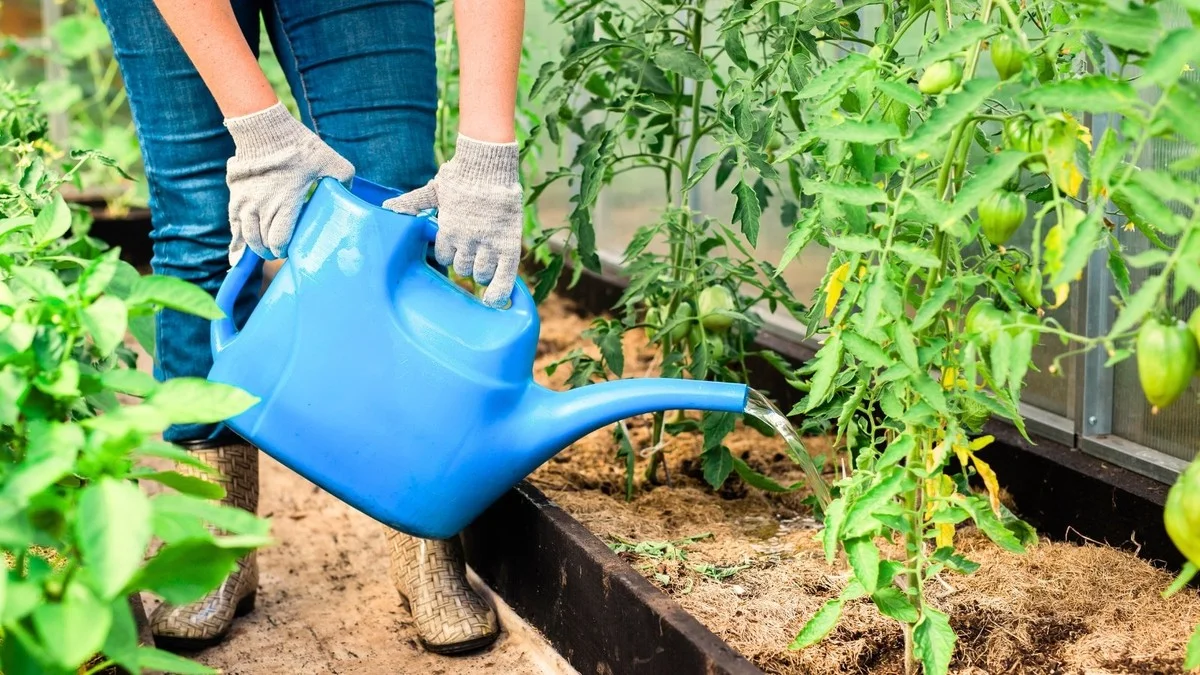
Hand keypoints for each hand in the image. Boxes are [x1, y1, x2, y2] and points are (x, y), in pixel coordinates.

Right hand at [223, 102, 353, 263]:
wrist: (264, 128)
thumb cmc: (299, 146)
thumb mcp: (330, 161)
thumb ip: (343, 178)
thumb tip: (350, 191)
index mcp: (286, 203)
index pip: (279, 239)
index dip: (283, 249)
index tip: (289, 250)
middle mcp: (263, 206)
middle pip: (262, 241)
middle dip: (270, 251)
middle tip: (279, 252)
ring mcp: (246, 201)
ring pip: (246, 235)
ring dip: (254, 247)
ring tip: (263, 250)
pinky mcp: (235, 195)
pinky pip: (233, 223)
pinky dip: (235, 240)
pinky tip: (235, 255)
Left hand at [382, 133, 523, 306]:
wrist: (489, 164)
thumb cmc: (462, 175)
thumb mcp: (433, 190)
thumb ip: (412, 203)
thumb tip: (385, 208)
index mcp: (446, 230)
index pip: (443, 258)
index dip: (450, 254)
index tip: (457, 247)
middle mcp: (465, 241)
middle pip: (461, 269)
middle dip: (466, 262)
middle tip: (473, 250)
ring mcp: (488, 244)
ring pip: (480, 273)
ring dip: (481, 270)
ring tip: (487, 259)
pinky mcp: (508, 244)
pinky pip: (504, 276)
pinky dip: (500, 292)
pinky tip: (494, 302)